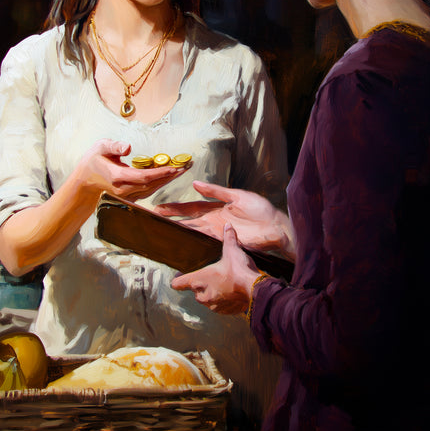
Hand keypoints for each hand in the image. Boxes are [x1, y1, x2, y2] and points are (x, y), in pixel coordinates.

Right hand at [76, 139, 183, 203]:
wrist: (84, 183)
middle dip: (170, 176)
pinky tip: (170, 175)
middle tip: (187, 166)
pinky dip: (160, 183)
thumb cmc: (92, 162)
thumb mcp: (99, 147)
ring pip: (152, 189)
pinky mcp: (130, 196)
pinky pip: (149, 190)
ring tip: (183, 169)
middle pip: (152, 184)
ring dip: (168, 180)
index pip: (143, 176)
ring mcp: (128, 195)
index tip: (174, 168)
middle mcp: (124, 189)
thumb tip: (128, 147)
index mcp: (117, 177)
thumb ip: (114, 146)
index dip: (160, 173)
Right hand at [157, 180, 294, 258]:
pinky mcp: (224, 242)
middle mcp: (213, 222)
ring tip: (163, 235)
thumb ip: (216, 191)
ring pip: (194, 232)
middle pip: (188, 221)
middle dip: (172, 221)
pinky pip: (206, 243)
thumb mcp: (237, 195)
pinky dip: (194, 244)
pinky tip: (183, 246)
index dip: (175, 208)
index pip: (191, 208)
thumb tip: (195, 184)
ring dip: (180, 233)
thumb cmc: (259, 209)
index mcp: (216, 208)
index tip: (159, 208)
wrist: (275, 226)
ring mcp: (218, 233)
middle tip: (154, 222)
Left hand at [171, 225, 260, 313]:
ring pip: (207, 299)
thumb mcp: (233, 250)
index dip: (178, 278)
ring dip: (213, 292)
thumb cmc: (239, 271)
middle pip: (194, 289)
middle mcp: (202, 295)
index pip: (177, 283)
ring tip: (224, 282)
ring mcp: (213, 305)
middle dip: (201, 283)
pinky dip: (223, 300)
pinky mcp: (224, 311)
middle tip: (212, 274)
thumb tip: (227, 226)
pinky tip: (232, 291)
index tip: (181, 275)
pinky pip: (219, 305)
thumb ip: (228, 238)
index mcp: (198, 280)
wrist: (255, 290)